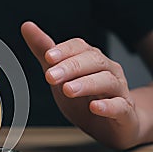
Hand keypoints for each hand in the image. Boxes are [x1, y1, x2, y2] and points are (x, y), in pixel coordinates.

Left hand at [21, 21, 139, 148]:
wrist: (110, 125)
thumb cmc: (84, 98)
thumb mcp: (60, 74)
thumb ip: (44, 51)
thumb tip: (27, 26)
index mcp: (91, 60)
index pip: (80, 47)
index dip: (64, 51)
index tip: (48, 57)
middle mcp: (107, 71)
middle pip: (93, 61)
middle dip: (71, 67)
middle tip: (51, 76)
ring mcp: (118, 91)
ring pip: (107, 81)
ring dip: (86, 84)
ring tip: (68, 90)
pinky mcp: (125, 112)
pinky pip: (120, 106)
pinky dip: (108, 106)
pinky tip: (95, 107)